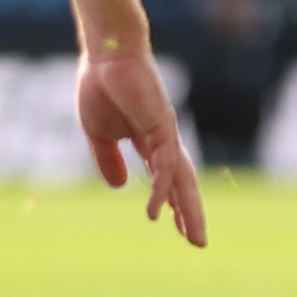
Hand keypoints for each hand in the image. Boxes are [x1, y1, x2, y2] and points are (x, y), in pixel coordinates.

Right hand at [75, 45, 206, 247]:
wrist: (106, 53)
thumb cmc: (102, 85)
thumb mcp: (99, 133)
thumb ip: (108, 159)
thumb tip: (121, 186)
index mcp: (149, 141)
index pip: (167, 178)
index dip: (173, 203)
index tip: (176, 227)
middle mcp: (164, 140)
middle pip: (183, 184)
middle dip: (190, 214)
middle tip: (197, 243)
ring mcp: (166, 134)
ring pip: (182, 180)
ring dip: (188, 211)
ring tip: (193, 239)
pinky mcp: (161, 126)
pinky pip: (164, 167)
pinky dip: (162, 192)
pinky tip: (156, 214)